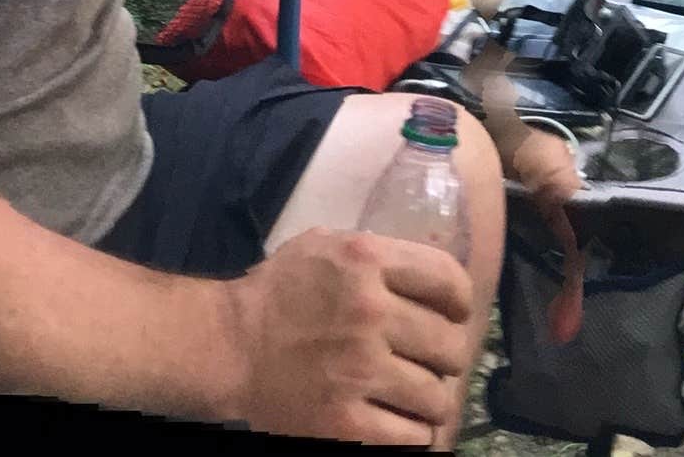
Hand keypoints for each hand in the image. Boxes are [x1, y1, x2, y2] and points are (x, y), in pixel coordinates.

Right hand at [221, 226, 483, 443]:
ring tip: (413, 398)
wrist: (224, 348)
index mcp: (365, 261)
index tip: (453, 318)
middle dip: (444, 358)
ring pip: (437, 396)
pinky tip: (398, 423)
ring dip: (430, 401)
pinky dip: (411, 434)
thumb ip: (379, 256)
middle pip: (451, 345)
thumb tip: (435, 281)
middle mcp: (368, 312)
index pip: (450, 282)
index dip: (459, 305)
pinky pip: (412, 436)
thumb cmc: (276, 295)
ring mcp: (357, 370)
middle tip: (427, 364)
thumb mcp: (324, 248)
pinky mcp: (343, 422)